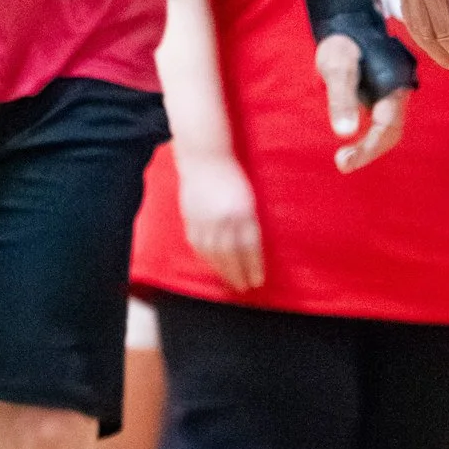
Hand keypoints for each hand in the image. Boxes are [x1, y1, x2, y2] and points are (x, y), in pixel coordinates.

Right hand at [178, 150, 265, 291]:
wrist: (205, 161)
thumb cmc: (233, 177)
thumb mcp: (249, 198)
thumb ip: (249, 222)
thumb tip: (252, 250)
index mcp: (241, 211)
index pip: (249, 246)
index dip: (254, 265)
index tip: (258, 280)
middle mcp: (222, 219)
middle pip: (231, 254)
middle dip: (239, 273)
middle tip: (245, 288)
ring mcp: (204, 221)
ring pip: (214, 253)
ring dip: (223, 271)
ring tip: (231, 282)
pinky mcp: (191, 220)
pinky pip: (199, 246)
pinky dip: (207, 259)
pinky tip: (213, 266)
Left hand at [315, 34, 410, 170]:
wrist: (349, 24)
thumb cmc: (342, 43)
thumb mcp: (337, 67)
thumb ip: (341, 98)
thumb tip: (345, 133)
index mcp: (394, 86)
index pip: (386, 127)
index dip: (367, 148)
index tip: (343, 162)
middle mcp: (398, 93)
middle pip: (391, 132)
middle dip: (369, 151)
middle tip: (342, 163)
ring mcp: (392, 95)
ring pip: (388, 129)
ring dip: (369, 146)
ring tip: (345, 158)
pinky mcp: (384, 96)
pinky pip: (382, 123)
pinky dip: (369, 137)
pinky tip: (353, 142)